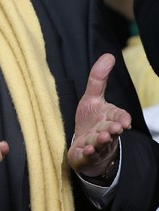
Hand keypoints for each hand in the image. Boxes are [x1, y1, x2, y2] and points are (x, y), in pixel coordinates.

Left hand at [67, 53, 130, 176]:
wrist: (86, 147)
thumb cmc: (91, 120)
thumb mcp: (92, 97)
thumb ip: (98, 79)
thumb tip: (109, 55)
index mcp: (110, 118)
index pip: (119, 117)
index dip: (122, 118)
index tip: (124, 121)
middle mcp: (106, 132)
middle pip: (111, 130)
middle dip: (113, 130)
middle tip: (115, 128)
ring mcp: (96, 144)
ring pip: (100, 143)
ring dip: (101, 140)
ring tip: (100, 138)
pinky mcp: (85, 155)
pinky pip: (87, 155)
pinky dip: (87, 152)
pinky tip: (85, 149)